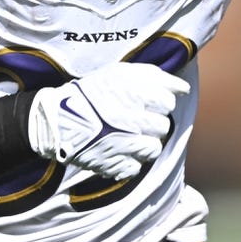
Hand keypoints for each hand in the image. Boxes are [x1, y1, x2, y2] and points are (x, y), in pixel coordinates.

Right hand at [28, 62, 189, 179]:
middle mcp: (135, 120)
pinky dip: (129, 161)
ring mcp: (127, 145)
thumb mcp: (119, 73)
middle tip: (133, 119)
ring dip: (143, 143)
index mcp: (136, 96)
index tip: (145, 103)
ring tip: (127, 136)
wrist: (58, 119)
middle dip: (152, 123)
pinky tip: (118, 150)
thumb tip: (182, 87)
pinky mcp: (117, 165)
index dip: (158, 102)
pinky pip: (136, 167)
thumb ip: (153, 77)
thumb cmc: (91, 93)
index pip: (167, 102)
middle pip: (163, 126)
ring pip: (154, 148)